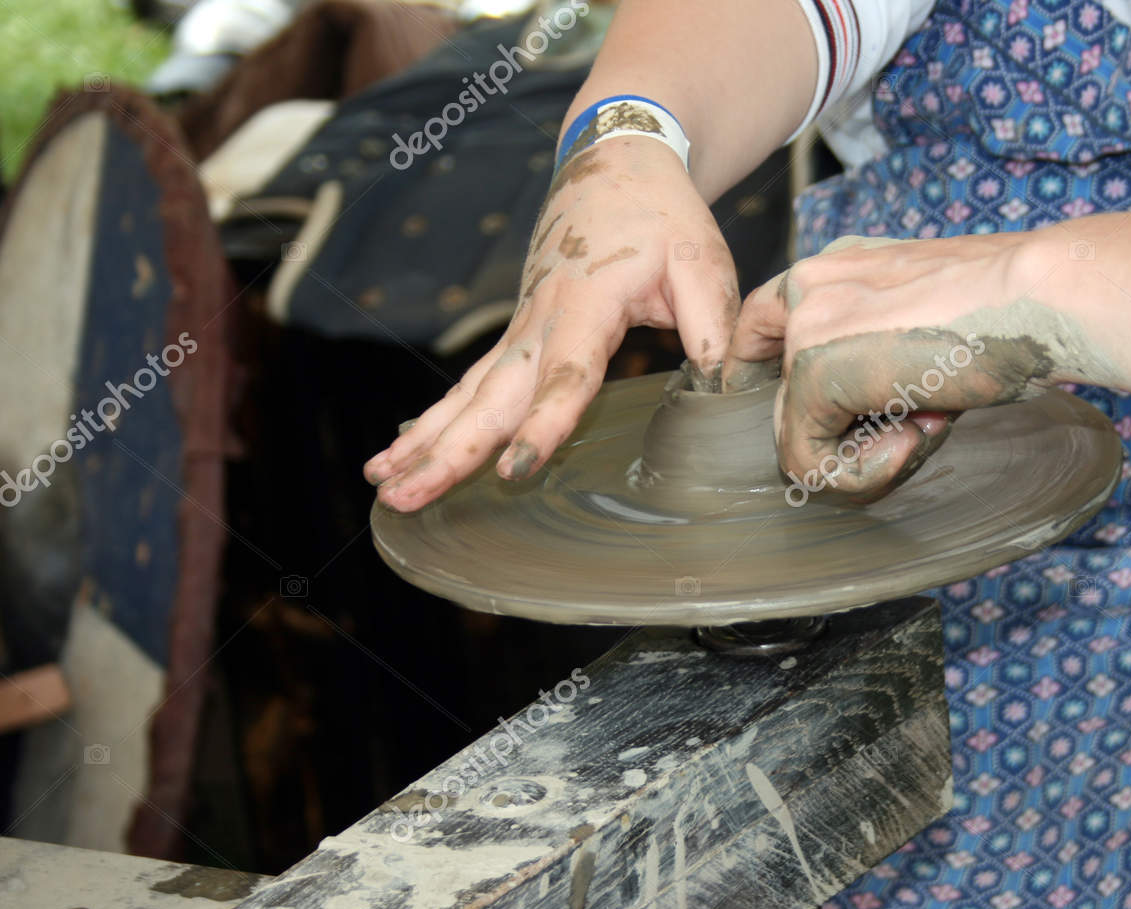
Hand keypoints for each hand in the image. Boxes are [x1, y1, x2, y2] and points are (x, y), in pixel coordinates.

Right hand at [364, 137, 739, 510]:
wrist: (616, 164)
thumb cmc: (661, 216)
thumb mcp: (702, 262)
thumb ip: (711, 323)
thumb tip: (719, 384)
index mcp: (586, 305)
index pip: (563, 376)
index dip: (541, 425)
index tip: (514, 469)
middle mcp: (540, 321)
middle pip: (491, 396)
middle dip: (447, 450)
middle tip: (406, 494)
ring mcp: (520, 329)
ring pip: (468, 394)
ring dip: (424, 440)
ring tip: (384, 485)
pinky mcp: (516, 335)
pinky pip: (470, 386)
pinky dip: (434, 421)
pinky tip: (402, 454)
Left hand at [728, 231, 1069, 501]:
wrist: (1039, 295)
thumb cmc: (1009, 310)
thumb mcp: (927, 326)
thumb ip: (881, 357)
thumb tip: (871, 423)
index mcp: (837, 268)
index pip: (762, 325)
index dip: (765, 380)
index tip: (798, 422)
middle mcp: (810, 286)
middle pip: (785, 398)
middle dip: (846, 440)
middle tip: (914, 435)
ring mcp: (805, 326)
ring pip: (797, 437)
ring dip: (863, 458)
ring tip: (926, 428)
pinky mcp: (813, 370)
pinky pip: (808, 460)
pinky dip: (863, 473)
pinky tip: (917, 436)